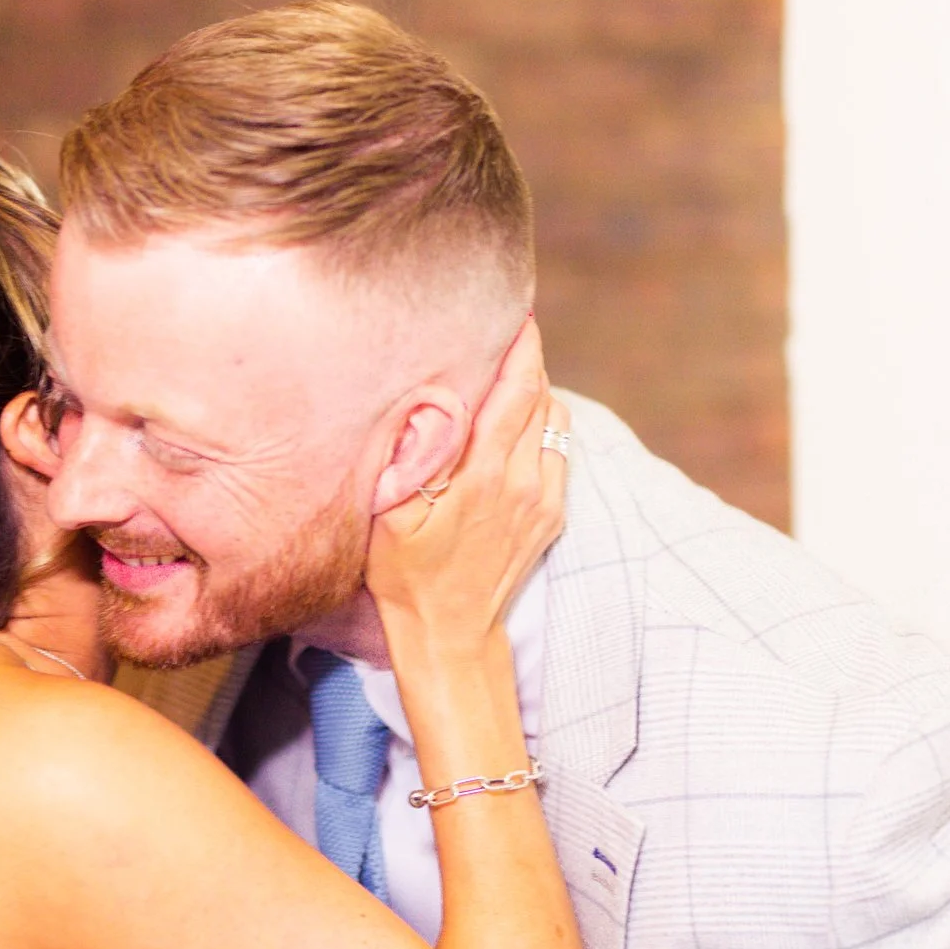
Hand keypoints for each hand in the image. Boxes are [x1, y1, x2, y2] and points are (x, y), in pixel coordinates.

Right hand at [366, 318, 568, 652]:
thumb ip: (414, 456)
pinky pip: (558, 452)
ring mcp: (544, 499)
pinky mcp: (552, 516)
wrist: (449, 634)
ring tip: (506, 380)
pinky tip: (515, 430)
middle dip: (527, 360)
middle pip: (540, 397)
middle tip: (506, 334)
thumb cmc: (405, 575)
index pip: (517, 390)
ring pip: (554, 422)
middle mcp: (523, 481)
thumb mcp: (391, 516)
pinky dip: (542, 429)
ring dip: (535, 395)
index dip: (522, 346)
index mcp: (484, 474)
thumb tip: (431, 403)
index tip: (517, 314)